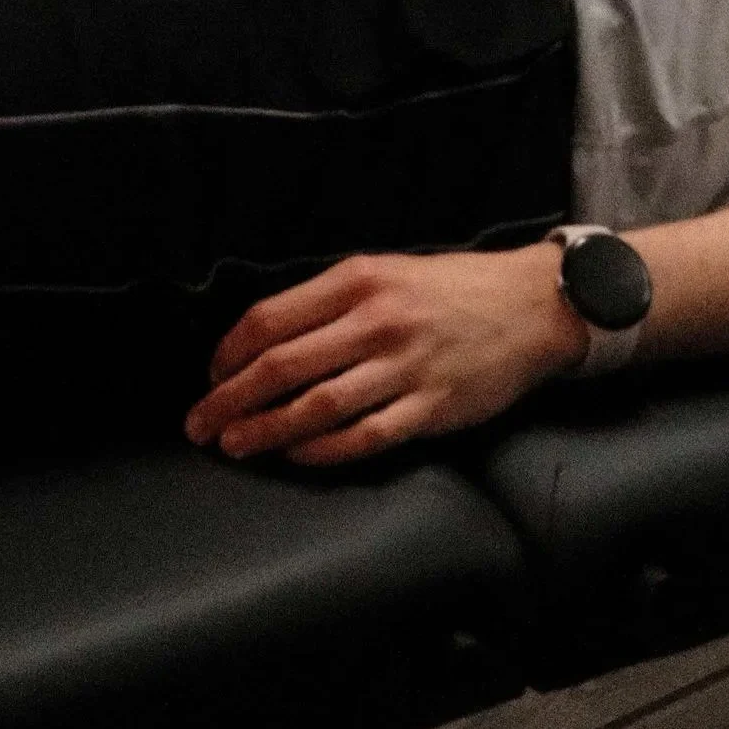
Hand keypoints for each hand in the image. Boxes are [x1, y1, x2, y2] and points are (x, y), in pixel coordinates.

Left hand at [184, 247, 587, 467]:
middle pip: (283, 365)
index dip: (230, 353)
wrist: (528, 306)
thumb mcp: (386, 272)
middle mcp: (376, 321)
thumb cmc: (450, 290)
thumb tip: (269, 338)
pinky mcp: (429, 408)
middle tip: (200, 424)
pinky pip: (364, 437)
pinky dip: (322, 450)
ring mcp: (404, 367)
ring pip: (316, 406)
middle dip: (231, 399)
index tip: (211, 377)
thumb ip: (332, 301)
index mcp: (357, 280)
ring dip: (266, 430)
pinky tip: (295, 455)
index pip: (272, 318)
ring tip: (235, 445)